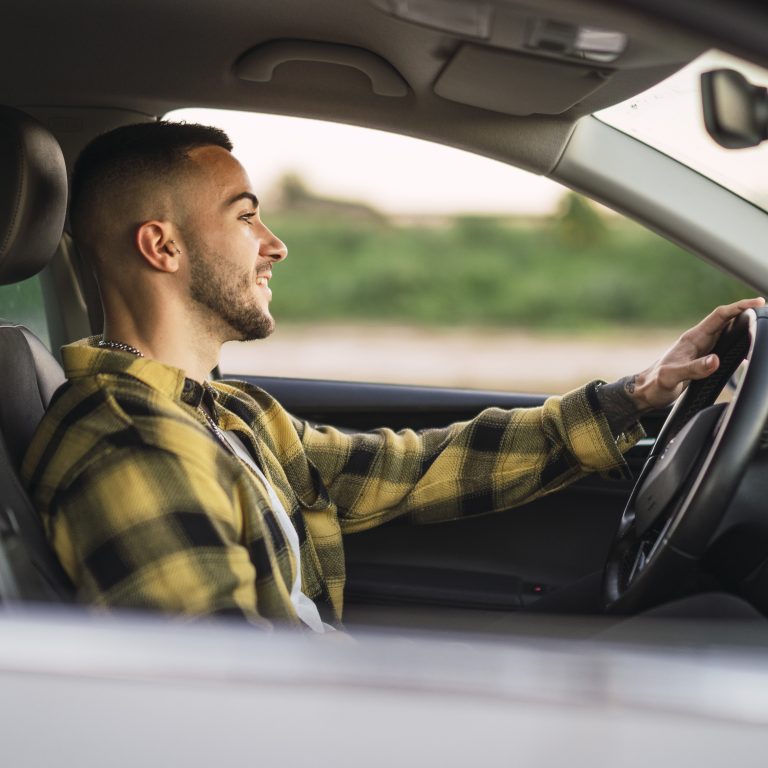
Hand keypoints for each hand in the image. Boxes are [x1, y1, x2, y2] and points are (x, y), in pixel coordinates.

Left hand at [597, 298, 764, 433]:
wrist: (645, 392)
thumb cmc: (655, 384)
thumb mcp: (673, 377)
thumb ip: (694, 369)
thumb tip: (715, 360)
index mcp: (692, 339)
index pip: (719, 316)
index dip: (739, 307)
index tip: (757, 303)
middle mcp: (698, 340)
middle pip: (726, 320)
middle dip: (746, 312)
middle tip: (765, 311)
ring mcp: (700, 349)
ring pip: (726, 332)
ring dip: (743, 326)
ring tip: (760, 324)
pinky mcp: (702, 359)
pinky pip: (723, 345)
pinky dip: (737, 342)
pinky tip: (746, 347)